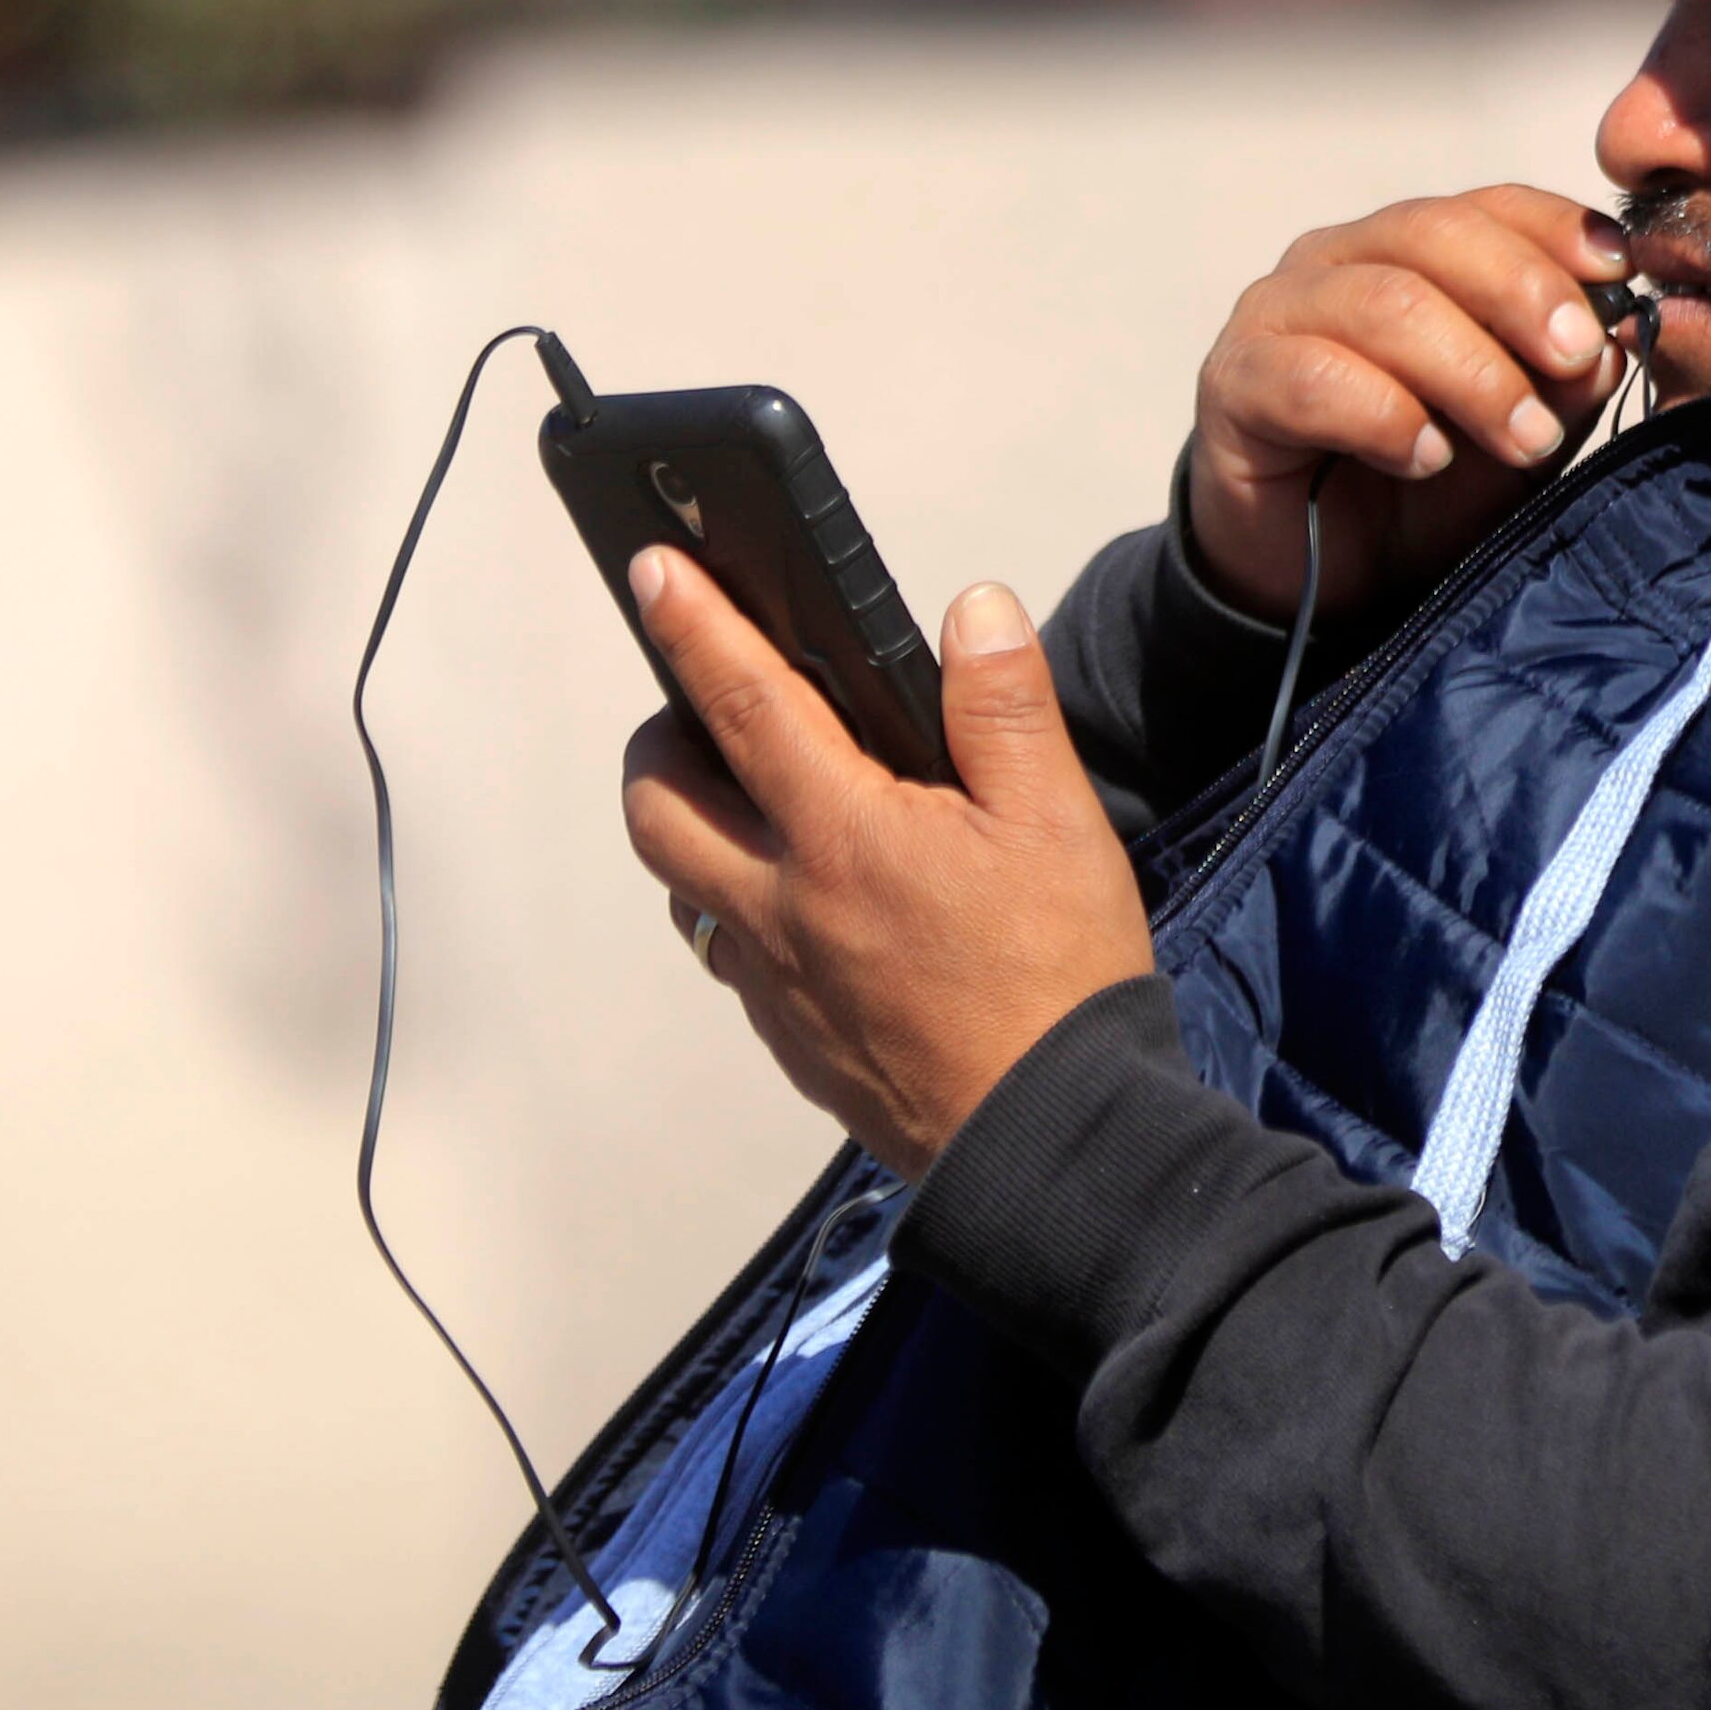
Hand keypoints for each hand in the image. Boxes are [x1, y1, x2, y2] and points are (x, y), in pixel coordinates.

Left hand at [618, 550, 1156, 1178]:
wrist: (1049, 1140)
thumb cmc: (1058, 982)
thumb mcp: (1059, 824)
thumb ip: (1005, 708)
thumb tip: (973, 612)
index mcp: (843, 836)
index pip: (741, 701)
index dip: (692, 624)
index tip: (650, 570)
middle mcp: (782, 907)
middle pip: (660, 804)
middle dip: (664, 740)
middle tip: (707, 711)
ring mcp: (776, 983)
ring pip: (683, 885)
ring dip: (696, 830)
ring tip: (758, 807)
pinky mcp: (792, 1042)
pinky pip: (733, 960)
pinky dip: (744, 913)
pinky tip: (813, 912)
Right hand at [1188, 186, 1631, 621]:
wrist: (1325, 585)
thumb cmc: (1425, 493)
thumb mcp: (1519, 441)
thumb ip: (1560, 386)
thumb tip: (1609, 340)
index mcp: (1412, 253)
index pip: (1487, 205)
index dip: (1555, 229)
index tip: (1618, 273)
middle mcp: (1339, 261)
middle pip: (1433, 233)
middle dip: (1520, 292)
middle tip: (1576, 360)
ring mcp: (1277, 313)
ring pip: (1383, 302)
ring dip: (1470, 371)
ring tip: (1522, 439)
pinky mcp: (1235, 381)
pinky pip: (1311, 376)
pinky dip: (1384, 415)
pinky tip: (1426, 458)